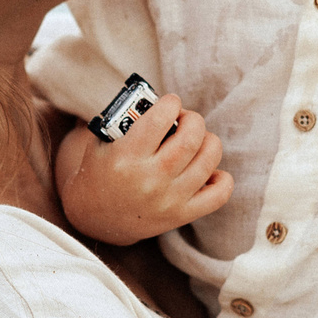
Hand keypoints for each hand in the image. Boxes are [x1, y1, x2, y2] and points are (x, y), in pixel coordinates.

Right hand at [53, 90, 231, 245]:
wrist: (96, 218)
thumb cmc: (101, 171)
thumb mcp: (101, 142)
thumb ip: (125, 118)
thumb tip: (158, 99)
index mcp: (126, 157)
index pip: (160, 119)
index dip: (171, 103)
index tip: (170, 102)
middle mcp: (150, 180)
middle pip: (191, 138)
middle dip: (193, 119)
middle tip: (185, 120)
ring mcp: (168, 200)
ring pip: (208, 160)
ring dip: (208, 141)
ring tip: (196, 140)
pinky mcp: (181, 215)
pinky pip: (219, 194)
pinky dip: (221, 178)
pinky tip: (207, 169)